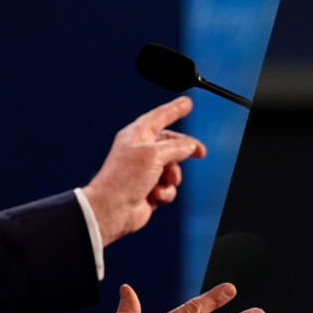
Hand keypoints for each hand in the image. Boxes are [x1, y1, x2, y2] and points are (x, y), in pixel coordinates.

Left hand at [82, 96, 205, 245]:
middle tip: (200, 152)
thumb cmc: (123, 179)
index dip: (175, 109)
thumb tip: (190, 146)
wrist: (112, 209)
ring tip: (162, 182)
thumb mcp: (154, 155)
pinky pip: (168, 187)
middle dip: (184, 151)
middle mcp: (141, 151)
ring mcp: (145, 171)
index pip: (160, 116)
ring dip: (172, 177)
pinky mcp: (149, 189)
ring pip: (173, 168)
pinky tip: (154, 195)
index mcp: (137, 135)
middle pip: (172, 144)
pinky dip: (165, 192)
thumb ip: (177, 147)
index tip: (187, 103)